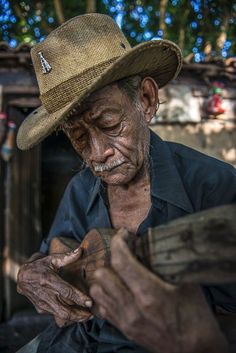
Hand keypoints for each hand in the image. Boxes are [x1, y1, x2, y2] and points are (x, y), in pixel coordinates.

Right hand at [17, 247, 92, 326]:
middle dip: (79, 314)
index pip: (66, 292)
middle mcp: (44, 294)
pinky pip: (56, 315)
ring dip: (75, 318)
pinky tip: (77, 315)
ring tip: (87, 316)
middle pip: (64, 310)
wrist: (21, 277)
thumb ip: (67, 257)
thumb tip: (80, 250)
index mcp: (48, 280)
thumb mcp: (51, 259)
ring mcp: (42, 304)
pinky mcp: (41, 309)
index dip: (79, 298)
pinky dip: (68, 316)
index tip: (90, 303)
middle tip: (92, 314)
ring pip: (61, 315)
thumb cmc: (39, 266)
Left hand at [90, 229, 228, 352]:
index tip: (123, 234)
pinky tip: (116, 289)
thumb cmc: (195, 315)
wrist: (195, 351)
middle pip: (102, 274)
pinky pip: (101, 308)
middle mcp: (132, 307)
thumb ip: (167, 262)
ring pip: (97, 291)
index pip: (121, 261)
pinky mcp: (124, 329)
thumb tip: (152, 240)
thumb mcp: (186, 283)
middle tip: (123, 253)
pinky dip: (104, 295)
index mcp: (149, 293)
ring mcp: (126, 320)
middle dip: (111, 258)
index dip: (118, 242)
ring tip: (117, 271)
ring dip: (105, 277)